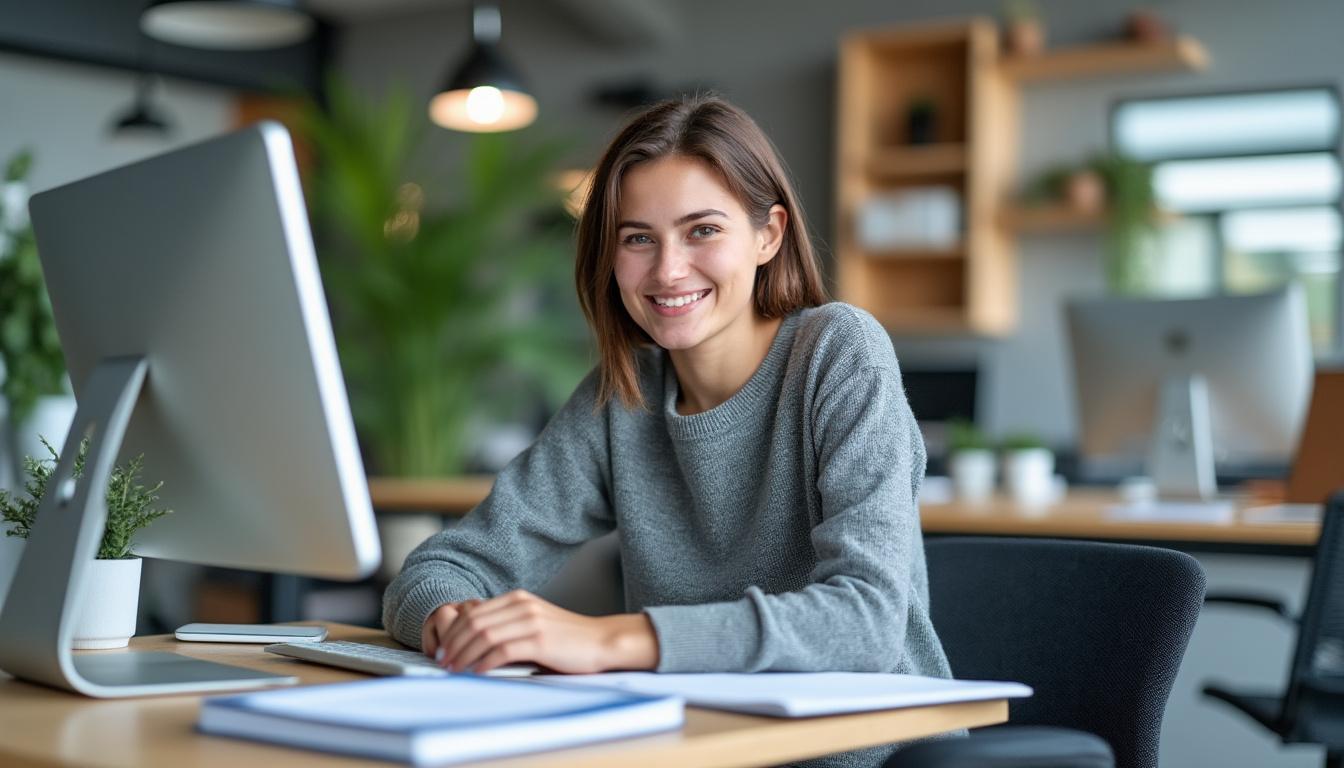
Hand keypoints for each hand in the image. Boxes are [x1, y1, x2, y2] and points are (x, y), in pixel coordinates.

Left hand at [425, 590, 658, 674]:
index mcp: (519, 599)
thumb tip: (476, 639)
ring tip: (453, 669)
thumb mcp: (534, 623)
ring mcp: (531, 622)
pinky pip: (502, 650)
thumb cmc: (568, 639)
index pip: (474, 612)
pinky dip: (484, 663)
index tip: (443, 649)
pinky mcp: (540, 641)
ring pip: (484, 635)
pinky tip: (477, 673)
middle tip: (442, 662)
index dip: (453, 631)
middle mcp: (522, 606)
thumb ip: (509, 624)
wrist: (602, 641)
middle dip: (453, 643)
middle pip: (474, 622)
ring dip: (464, 654)